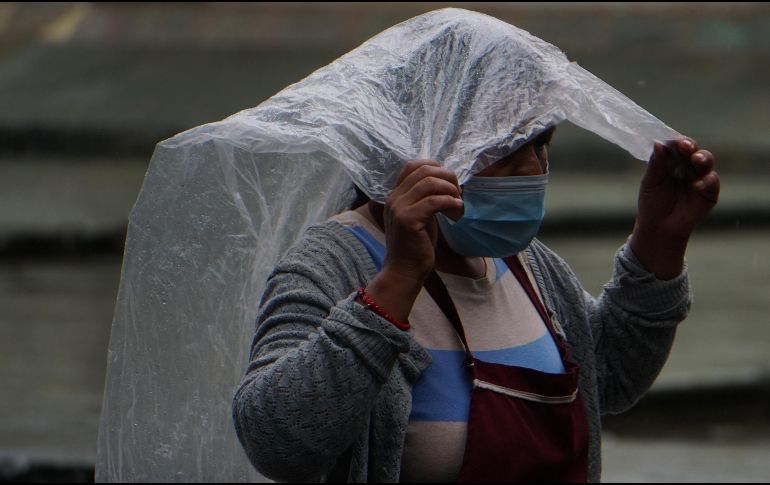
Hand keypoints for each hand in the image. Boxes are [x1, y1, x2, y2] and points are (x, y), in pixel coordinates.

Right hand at [382, 161, 462, 283]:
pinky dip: (450, 202)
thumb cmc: (415, 246)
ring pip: (429, 183)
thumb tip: (445, 183)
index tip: (449, 183)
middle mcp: (394, 198)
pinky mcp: (408, 220)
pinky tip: (457, 211)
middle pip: (423, 170)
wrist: (404, 271)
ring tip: (458, 204)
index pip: (412, 165)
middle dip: (447, 177)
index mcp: (395, 195)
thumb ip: (424, 199)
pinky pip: (434, 201)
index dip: (434, 167)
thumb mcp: (419, 216)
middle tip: (458, 193)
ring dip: (450, 190)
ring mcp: (399, 208)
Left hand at [631, 137, 719, 278]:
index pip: (678, 146)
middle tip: (686, 146)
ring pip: (706, 162)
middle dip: (691, 147)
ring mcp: (700, 178)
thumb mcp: (651, 182)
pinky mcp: (709, 193)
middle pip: (694, 150)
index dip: (677, 142)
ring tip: (696, 160)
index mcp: (673, 161)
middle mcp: (689, 166)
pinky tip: (698, 184)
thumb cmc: (652, 202)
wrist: (659, 227)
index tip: (675, 142)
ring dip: (702, 159)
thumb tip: (658, 143)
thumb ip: (656, 164)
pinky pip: (712, 182)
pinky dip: (707, 181)